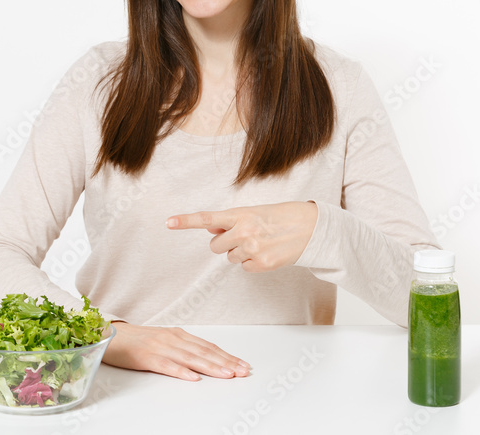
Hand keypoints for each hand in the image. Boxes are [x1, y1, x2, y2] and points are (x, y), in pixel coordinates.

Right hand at [102, 321, 249, 380]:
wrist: (110, 334)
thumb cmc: (138, 340)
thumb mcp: (164, 341)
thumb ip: (183, 349)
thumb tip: (206, 359)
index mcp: (178, 335)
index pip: (208, 346)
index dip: (227, 356)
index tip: (243, 365)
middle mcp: (172, 338)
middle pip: (204, 352)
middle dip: (226, 362)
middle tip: (243, 371)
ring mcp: (160, 347)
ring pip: (190, 358)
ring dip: (210, 367)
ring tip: (227, 374)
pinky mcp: (146, 357)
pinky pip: (166, 365)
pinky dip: (181, 371)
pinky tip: (193, 378)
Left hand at [166, 201, 318, 271]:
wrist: (310, 227)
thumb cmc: (282, 216)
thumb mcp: (254, 212)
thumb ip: (231, 222)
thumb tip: (213, 231)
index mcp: (240, 214)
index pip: (207, 218)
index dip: (186, 221)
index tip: (168, 222)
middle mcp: (243, 232)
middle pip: (216, 246)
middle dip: (224, 244)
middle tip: (244, 237)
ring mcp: (252, 249)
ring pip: (231, 258)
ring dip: (240, 252)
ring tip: (261, 242)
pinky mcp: (261, 264)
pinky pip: (245, 267)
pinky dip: (253, 262)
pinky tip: (267, 252)